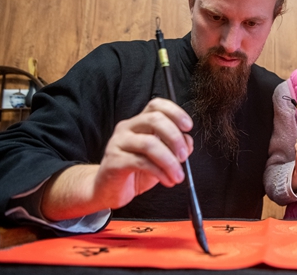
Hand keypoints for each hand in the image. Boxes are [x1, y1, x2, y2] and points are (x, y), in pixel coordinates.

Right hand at [41, 98, 192, 220]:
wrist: (108, 191)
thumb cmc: (135, 171)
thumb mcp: (160, 158)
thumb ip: (174, 147)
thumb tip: (188, 142)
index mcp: (139, 123)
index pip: (156, 105)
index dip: (175, 112)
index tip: (188, 126)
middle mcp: (127, 128)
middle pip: (154, 119)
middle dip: (175, 137)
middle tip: (184, 156)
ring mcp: (118, 143)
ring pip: (149, 143)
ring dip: (170, 161)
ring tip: (178, 176)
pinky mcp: (114, 161)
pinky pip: (142, 162)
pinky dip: (160, 172)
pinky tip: (167, 181)